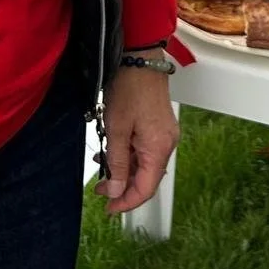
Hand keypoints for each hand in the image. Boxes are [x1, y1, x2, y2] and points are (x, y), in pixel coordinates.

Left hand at [96, 55, 179, 215]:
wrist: (140, 59)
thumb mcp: (116, 129)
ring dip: (124, 169)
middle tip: (100, 190)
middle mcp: (167, 144)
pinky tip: (112, 150)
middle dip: (122, 186)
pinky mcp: (160, 126)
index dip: (126, 202)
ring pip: (144, 164)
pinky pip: (145, 150)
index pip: (145, 188)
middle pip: (146, 178)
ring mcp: (165, 134)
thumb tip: (116, 191)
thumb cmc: (129, 88)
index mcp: (159, 148)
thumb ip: (116, 163)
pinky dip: (129, 155)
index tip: (108, 209)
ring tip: (102, 165)